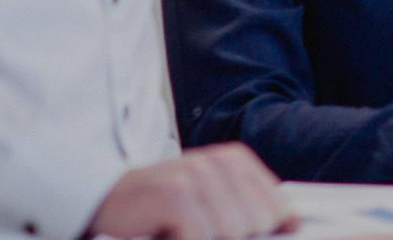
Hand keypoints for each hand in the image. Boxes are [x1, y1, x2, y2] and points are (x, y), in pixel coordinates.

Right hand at [88, 142, 295, 239]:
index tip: (271, 236)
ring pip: (234, 233)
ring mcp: (197, 176)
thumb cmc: (159, 209)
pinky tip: (166, 232)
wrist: (100, 199)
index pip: (279, 209)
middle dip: (235, 239)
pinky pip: (202, 237)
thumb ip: (246, 210)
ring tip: (184, 232)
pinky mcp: (176, 195)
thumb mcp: (208, 201)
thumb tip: (292, 225)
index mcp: (235, 161)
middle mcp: (220, 163)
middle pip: (259, 225)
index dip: (270, 231)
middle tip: (200, 232)